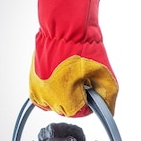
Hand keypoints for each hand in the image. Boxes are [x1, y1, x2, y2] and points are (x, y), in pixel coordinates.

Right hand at [29, 0, 117, 116]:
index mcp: (67, 102)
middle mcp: (50, 101)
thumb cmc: (83, 48)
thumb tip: (108, 110)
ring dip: (64, 93)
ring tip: (70, 74)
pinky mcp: (32, 83)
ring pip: (55, 103)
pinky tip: (59, 78)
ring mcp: (39, 92)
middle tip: (81, 77)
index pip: (82, 112)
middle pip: (67, 109)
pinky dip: (51, 90)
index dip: (90, 99)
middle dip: (76, 95)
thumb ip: (108, 97)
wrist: (64, 27)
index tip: (91, 87)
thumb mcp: (105, 75)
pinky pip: (43, 97)